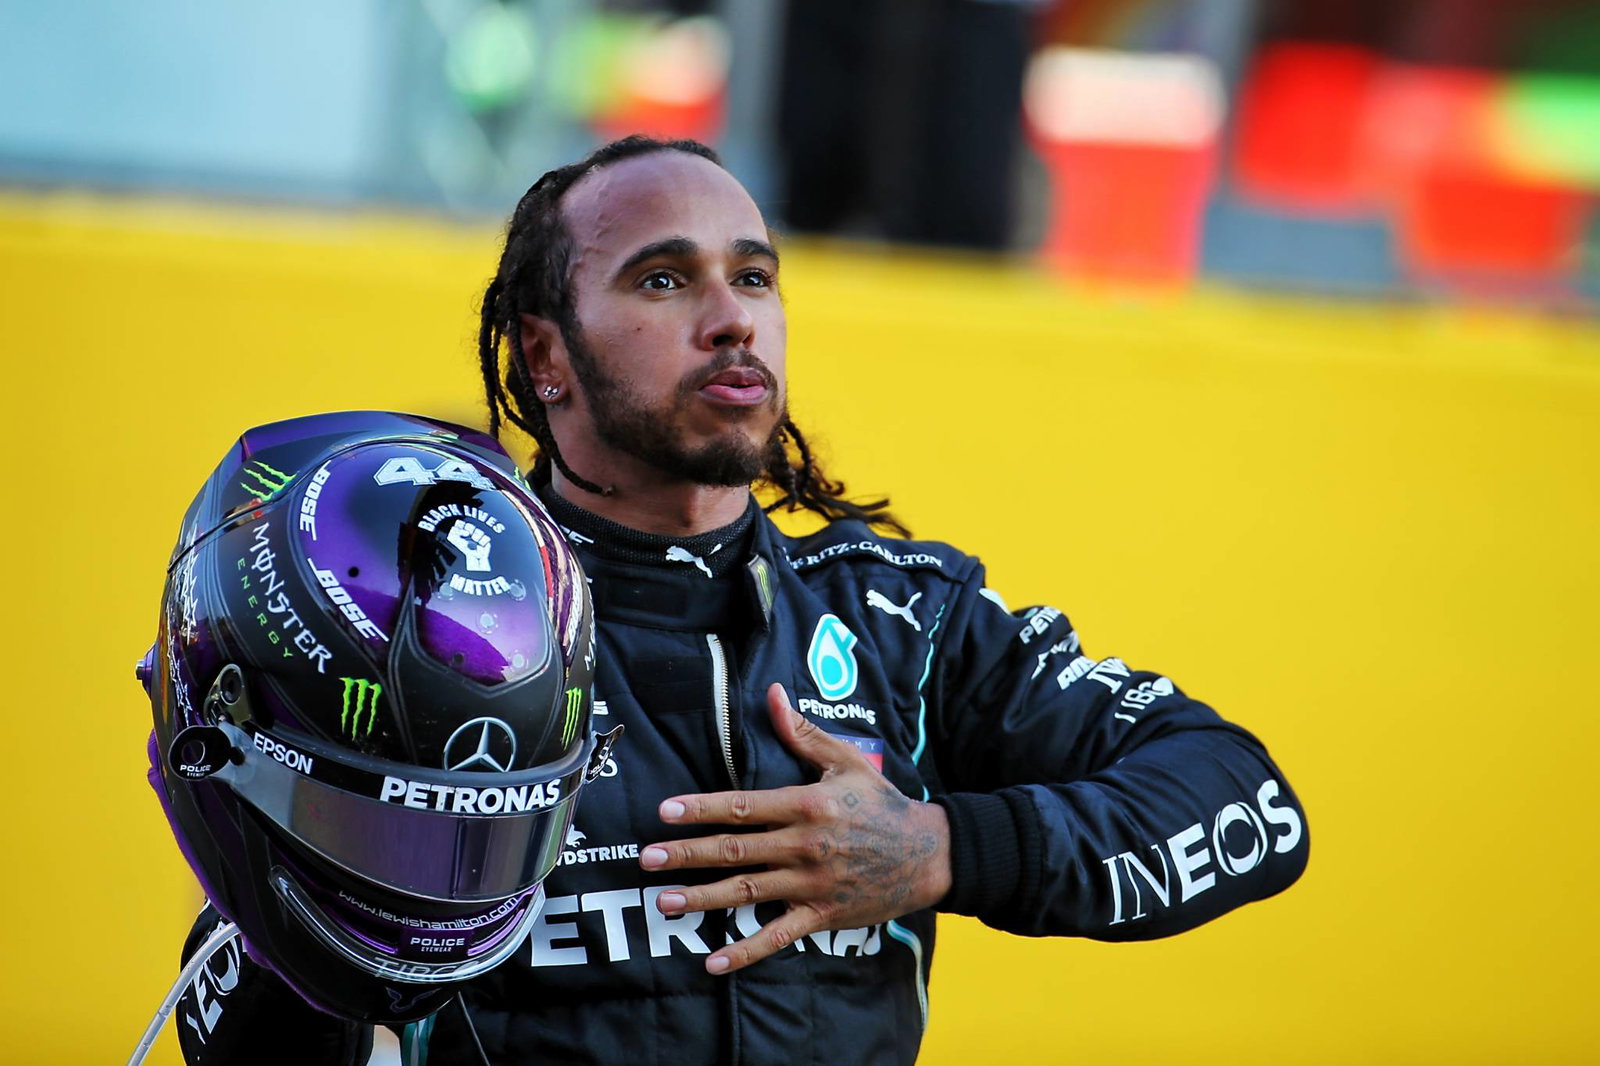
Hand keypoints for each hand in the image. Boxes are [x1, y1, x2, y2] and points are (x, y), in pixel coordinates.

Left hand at [639, 683, 951, 974]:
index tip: (665, 811)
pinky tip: (712, 962)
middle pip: (735, 850)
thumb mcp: (845, 761)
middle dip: (687, 854)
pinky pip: (777, 937)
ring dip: (704, 899)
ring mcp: (812, 883)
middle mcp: (804, 845)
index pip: (743, 806)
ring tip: (665, 903)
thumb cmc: (882, 803)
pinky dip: (745, 952)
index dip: (701, 808)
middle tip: (647, 859)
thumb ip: (802, 733)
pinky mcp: (822, 915)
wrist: (931, 853)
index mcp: (806, 805)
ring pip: (748, 892)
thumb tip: (773, 694)